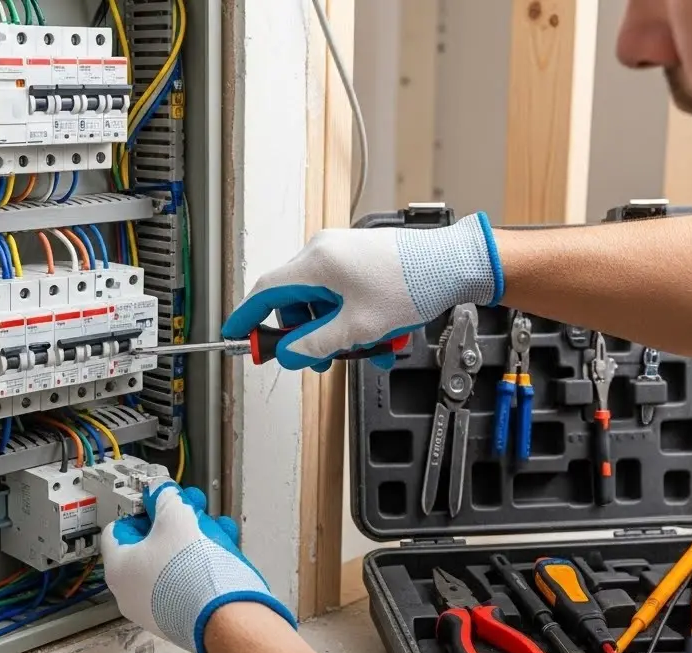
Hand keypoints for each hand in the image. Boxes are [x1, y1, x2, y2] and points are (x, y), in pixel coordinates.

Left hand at [102, 480, 296, 652]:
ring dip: (194, 540)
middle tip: (193, 509)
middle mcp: (131, 593)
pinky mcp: (182, 618)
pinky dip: (202, 564)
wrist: (226, 619)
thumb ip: (165, 498)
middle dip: (175, 522)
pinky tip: (224, 550)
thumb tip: (159, 491)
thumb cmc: (192, 570)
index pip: (120, 528)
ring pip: (172, 563)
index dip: (142, 509)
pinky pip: (187, 583)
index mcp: (118, 567)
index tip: (162, 501)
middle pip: (149, 545)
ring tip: (217, 527)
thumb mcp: (177, 516)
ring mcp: (156, 609)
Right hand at [221, 212, 501, 370]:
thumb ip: (317, 344)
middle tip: (318, 360)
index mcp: (316, 263)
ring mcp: (344, 253)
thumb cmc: (413, 283)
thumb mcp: (359, 326)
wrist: (455, 263)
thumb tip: (290, 354)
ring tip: (366, 349)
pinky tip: (379, 336)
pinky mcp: (361, 259)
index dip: (247, 318)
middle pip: (295, 302)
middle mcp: (325, 252)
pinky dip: (354, 318)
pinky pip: (343, 294)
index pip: (265, 292)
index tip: (237, 336)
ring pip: (322, 302)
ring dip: (337, 331)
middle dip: (307, 335)